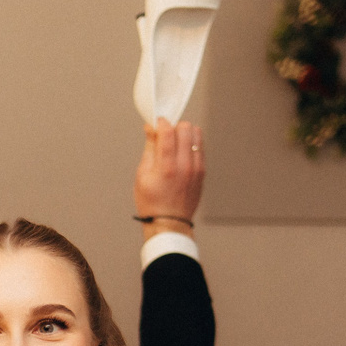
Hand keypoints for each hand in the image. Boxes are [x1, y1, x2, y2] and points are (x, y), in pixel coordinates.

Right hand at [135, 117, 204, 234]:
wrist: (170, 223)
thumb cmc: (152, 202)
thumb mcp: (142, 175)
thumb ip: (150, 148)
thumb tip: (151, 128)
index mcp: (167, 167)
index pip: (168, 132)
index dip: (161, 123)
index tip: (155, 124)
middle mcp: (185, 165)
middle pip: (185, 128)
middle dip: (174, 126)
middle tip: (165, 135)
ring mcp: (197, 168)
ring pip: (196, 134)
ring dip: (184, 133)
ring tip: (174, 143)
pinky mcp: (202, 171)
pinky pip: (200, 146)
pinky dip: (190, 143)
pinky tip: (181, 152)